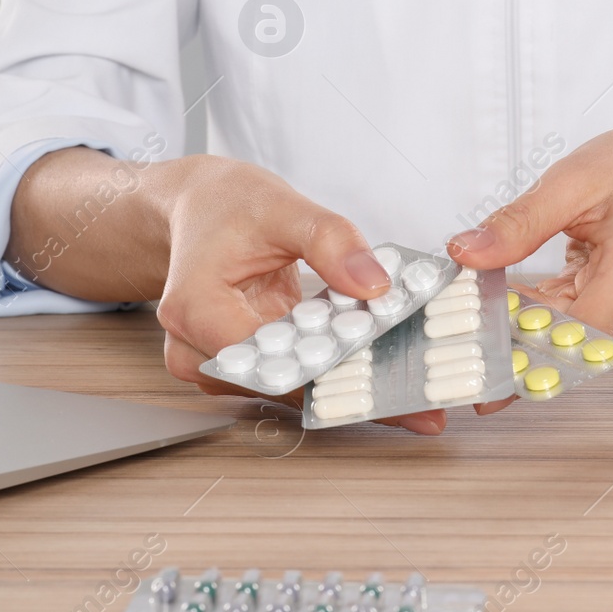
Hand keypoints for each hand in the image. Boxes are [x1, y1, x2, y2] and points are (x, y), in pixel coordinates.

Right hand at [6, 148, 448, 433]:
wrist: (198, 208)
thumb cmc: (226, 205)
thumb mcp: (282, 207)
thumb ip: (330, 241)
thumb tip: (374, 286)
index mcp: (196, 309)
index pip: (270, 361)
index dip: (330, 369)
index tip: (387, 376)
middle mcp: (195, 348)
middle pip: (281, 386)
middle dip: (349, 390)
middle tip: (417, 406)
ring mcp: (213, 365)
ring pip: (287, 390)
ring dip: (342, 386)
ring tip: (406, 387)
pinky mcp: (236, 368)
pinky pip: (287, 379)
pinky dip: (327, 373)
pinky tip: (375, 373)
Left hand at [446, 120, 612, 413]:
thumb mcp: (574, 180)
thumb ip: (519, 222)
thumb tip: (468, 254)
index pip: (581, 334)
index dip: (530, 356)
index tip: (484, 367)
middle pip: (570, 344)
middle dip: (513, 347)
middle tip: (459, 347)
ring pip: (569, 337)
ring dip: (521, 330)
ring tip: (472, 318)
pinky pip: (576, 322)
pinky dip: (538, 315)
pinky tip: (504, 304)